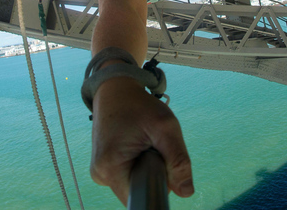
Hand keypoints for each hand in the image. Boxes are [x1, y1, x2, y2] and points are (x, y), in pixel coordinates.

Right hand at [91, 76, 193, 205]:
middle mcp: (100, 175)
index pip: (141, 197)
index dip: (159, 186)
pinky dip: (139, 165)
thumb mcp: (165, 126)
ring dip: (147, 169)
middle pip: (138, 191)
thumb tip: (186, 192)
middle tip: (154, 146)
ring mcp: (100, 172)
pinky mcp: (104, 167)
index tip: (163, 163)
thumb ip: (178, 159)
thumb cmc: (139, 104)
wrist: (115, 89)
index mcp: (110, 168)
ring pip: (135, 184)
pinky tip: (137, 145)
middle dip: (154, 174)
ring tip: (144, 143)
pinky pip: (128, 176)